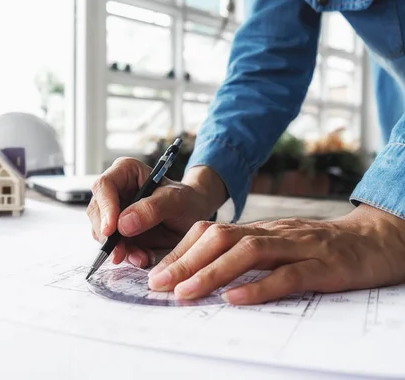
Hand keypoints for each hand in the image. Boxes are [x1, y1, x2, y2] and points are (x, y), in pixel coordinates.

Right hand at [86, 158, 226, 267]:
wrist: (193, 216)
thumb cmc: (186, 200)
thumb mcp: (175, 200)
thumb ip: (151, 208)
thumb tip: (123, 224)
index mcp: (125, 172)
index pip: (104, 186)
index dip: (105, 208)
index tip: (111, 230)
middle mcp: (115, 191)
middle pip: (97, 212)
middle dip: (107, 235)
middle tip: (120, 252)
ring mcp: (114, 212)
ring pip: (102, 232)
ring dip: (118, 249)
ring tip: (141, 257)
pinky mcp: (118, 232)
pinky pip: (113, 245)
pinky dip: (126, 255)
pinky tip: (142, 257)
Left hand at [147, 203, 404, 304]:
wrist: (373, 239)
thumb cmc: (318, 247)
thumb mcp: (277, 245)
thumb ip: (245, 255)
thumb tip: (201, 273)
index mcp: (258, 230)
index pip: (209, 232)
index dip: (180, 252)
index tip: (156, 273)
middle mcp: (272, 233)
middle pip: (221, 239)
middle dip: (185, 261)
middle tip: (158, 284)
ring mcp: (297, 246)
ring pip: (248, 253)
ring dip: (211, 273)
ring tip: (185, 292)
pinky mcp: (322, 265)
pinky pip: (287, 275)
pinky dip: (258, 287)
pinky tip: (235, 299)